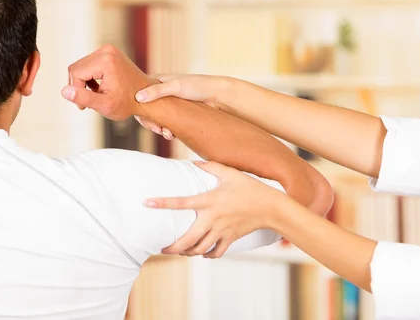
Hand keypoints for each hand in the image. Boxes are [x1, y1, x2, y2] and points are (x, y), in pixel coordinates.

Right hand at [61, 44, 153, 119]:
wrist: (145, 98)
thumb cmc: (127, 103)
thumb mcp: (105, 105)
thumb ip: (83, 98)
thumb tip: (64, 91)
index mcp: (105, 61)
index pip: (76, 74)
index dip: (76, 91)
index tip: (84, 106)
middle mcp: (106, 50)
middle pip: (76, 68)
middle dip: (79, 86)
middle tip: (88, 102)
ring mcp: (108, 50)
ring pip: (80, 67)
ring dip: (83, 82)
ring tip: (95, 95)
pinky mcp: (108, 52)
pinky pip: (88, 64)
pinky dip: (89, 77)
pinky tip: (99, 88)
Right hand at [134, 74, 230, 139]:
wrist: (218, 96)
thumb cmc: (198, 86)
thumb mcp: (176, 86)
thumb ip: (156, 91)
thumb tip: (138, 98)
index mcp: (157, 82)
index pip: (139, 95)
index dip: (139, 108)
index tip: (145, 118)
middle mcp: (161, 93)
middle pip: (147, 110)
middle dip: (150, 122)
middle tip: (157, 129)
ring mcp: (170, 105)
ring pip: (157, 119)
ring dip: (159, 128)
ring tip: (167, 133)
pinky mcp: (178, 115)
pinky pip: (167, 125)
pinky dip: (168, 131)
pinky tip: (172, 135)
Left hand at [144, 161, 284, 257]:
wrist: (271, 207)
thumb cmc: (250, 188)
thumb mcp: (230, 173)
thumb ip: (210, 167)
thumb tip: (194, 163)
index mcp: (210, 201)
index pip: (181, 202)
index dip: (163, 203)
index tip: (147, 203)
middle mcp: (213, 218)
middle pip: (188, 239)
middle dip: (173, 247)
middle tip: (162, 249)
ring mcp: (222, 231)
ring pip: (200, 249)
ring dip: (188, 253)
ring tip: (180, 252)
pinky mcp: (231, 239)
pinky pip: (216, 252)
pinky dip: (207, 255)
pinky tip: (202, 253)